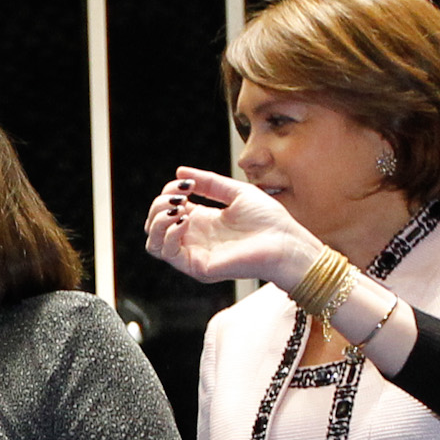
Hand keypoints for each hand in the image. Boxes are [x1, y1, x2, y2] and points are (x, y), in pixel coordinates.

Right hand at [142, 168, 331, 290]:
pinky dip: (169, 233)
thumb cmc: (269, 221)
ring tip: (179, 208)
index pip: (167, 210)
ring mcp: (194, 254)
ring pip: (153, 243)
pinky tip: (186, 220)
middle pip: (154, 226)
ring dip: (158, 221)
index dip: (168, 193)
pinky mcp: (198, 266)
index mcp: (202, 222)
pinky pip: (168, 253)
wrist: (286, 243)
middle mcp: (194, 239)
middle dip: (158, 205)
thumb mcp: (236, 192)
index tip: (185, 184)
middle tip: (180, 196)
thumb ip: (209, 182)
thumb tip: (179, 172)